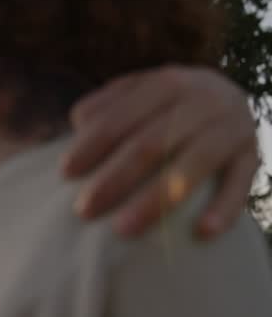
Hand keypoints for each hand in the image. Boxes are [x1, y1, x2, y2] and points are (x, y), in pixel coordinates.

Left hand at [63, 65, 258, 238]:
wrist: (229, 96)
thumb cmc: (165, 104)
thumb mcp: (138, 92)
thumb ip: (106, 105)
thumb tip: (78, 124)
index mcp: (166, 83)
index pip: (120, 117)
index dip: (90, 144)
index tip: (64, 172)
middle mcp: (201, 100)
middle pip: (151, 143)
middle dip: (114, 179)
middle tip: (83, 211)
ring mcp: (231, 127)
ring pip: (193, 165)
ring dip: (156, 200)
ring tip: (123, 230)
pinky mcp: (253, 154)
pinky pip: (240, 183)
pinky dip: (224, 208)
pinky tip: (202, 233)